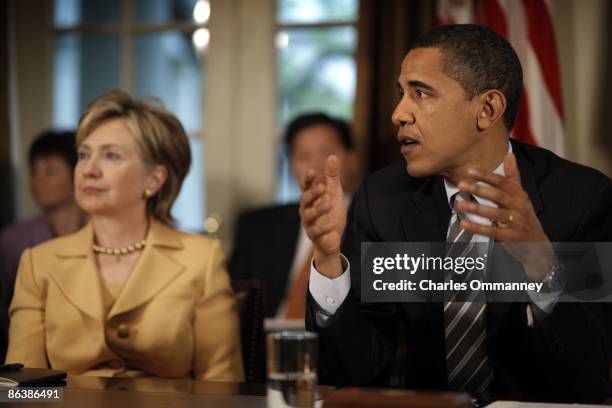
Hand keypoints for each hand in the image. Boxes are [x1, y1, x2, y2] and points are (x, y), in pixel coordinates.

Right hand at [299, 156, 345, 278]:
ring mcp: (309, 223)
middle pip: (305, 199)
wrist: (333, 238)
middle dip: (313, 193)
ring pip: (308, 215)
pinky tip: (332, 223)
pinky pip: (315, 232)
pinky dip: (323, 227)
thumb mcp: (334, 193)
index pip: (305, 186)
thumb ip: (332, 176)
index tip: (312, 171)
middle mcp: (306, 209)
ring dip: (318, 209)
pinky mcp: (314, 236)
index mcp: (311, 198)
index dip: (307, 179)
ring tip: (329, 203)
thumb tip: (332, 156)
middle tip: (323, 187)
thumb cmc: (331, 214)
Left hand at [455, 153, 554, 280]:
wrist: (538, 245)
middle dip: (479, 189)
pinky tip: (464, 224)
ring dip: (476, 208)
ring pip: (494, 213)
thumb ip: (513, 177)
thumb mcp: (521, 196)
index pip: (502, 182)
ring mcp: (516, 222)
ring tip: (459, 204)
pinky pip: (492, 231)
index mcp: (519, 195)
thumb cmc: (525, 218)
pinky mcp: (510, 237)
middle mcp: (519, 207)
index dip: (486, 176)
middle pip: (498, 195)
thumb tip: (509, 155)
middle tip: (461, 184)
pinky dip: (477, 228)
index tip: (470, 171)